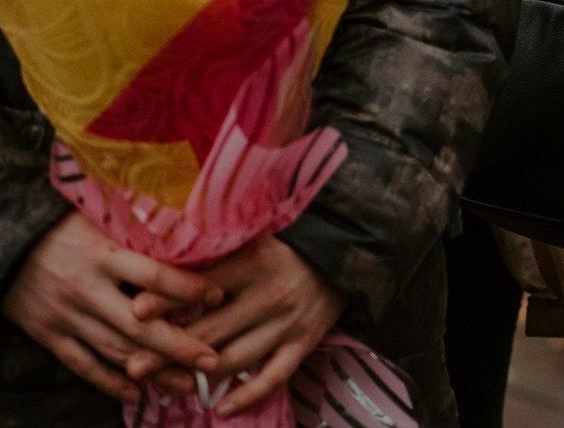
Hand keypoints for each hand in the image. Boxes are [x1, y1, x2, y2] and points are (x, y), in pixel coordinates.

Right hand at [0, 214, 223, 403]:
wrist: (7, 243)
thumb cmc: (65, 225)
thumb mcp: (101, 218)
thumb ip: (139, 229)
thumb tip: (190, 227)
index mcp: (103, 253)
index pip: (153, 275)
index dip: (187, 288)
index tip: (218, 296)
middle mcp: (87, 288)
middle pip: (138, 324)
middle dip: (178, 346)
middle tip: (212, 360)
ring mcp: (67, 315)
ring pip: (114, 350)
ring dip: (152, 370)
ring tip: (185, 383)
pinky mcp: (49, 334)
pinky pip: (82, 364)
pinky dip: (108, 382)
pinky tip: (136, 393)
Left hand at [132, 235, 342, 415]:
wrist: (344, 256)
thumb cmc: (285, 246)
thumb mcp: (252, 238)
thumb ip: (213, 252)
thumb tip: (159, 263)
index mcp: (255, 263)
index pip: (205, 286)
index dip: (169, 299)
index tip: (135, 310)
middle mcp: (271, 295)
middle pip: (212, 331)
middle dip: (169, 351)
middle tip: (134, 365)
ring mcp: (288, 324)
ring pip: (234, 359)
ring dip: (197, 376)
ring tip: (164, 386)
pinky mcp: (304, 343)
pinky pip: (274, 377)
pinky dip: (248, 396)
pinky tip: (221, 410)